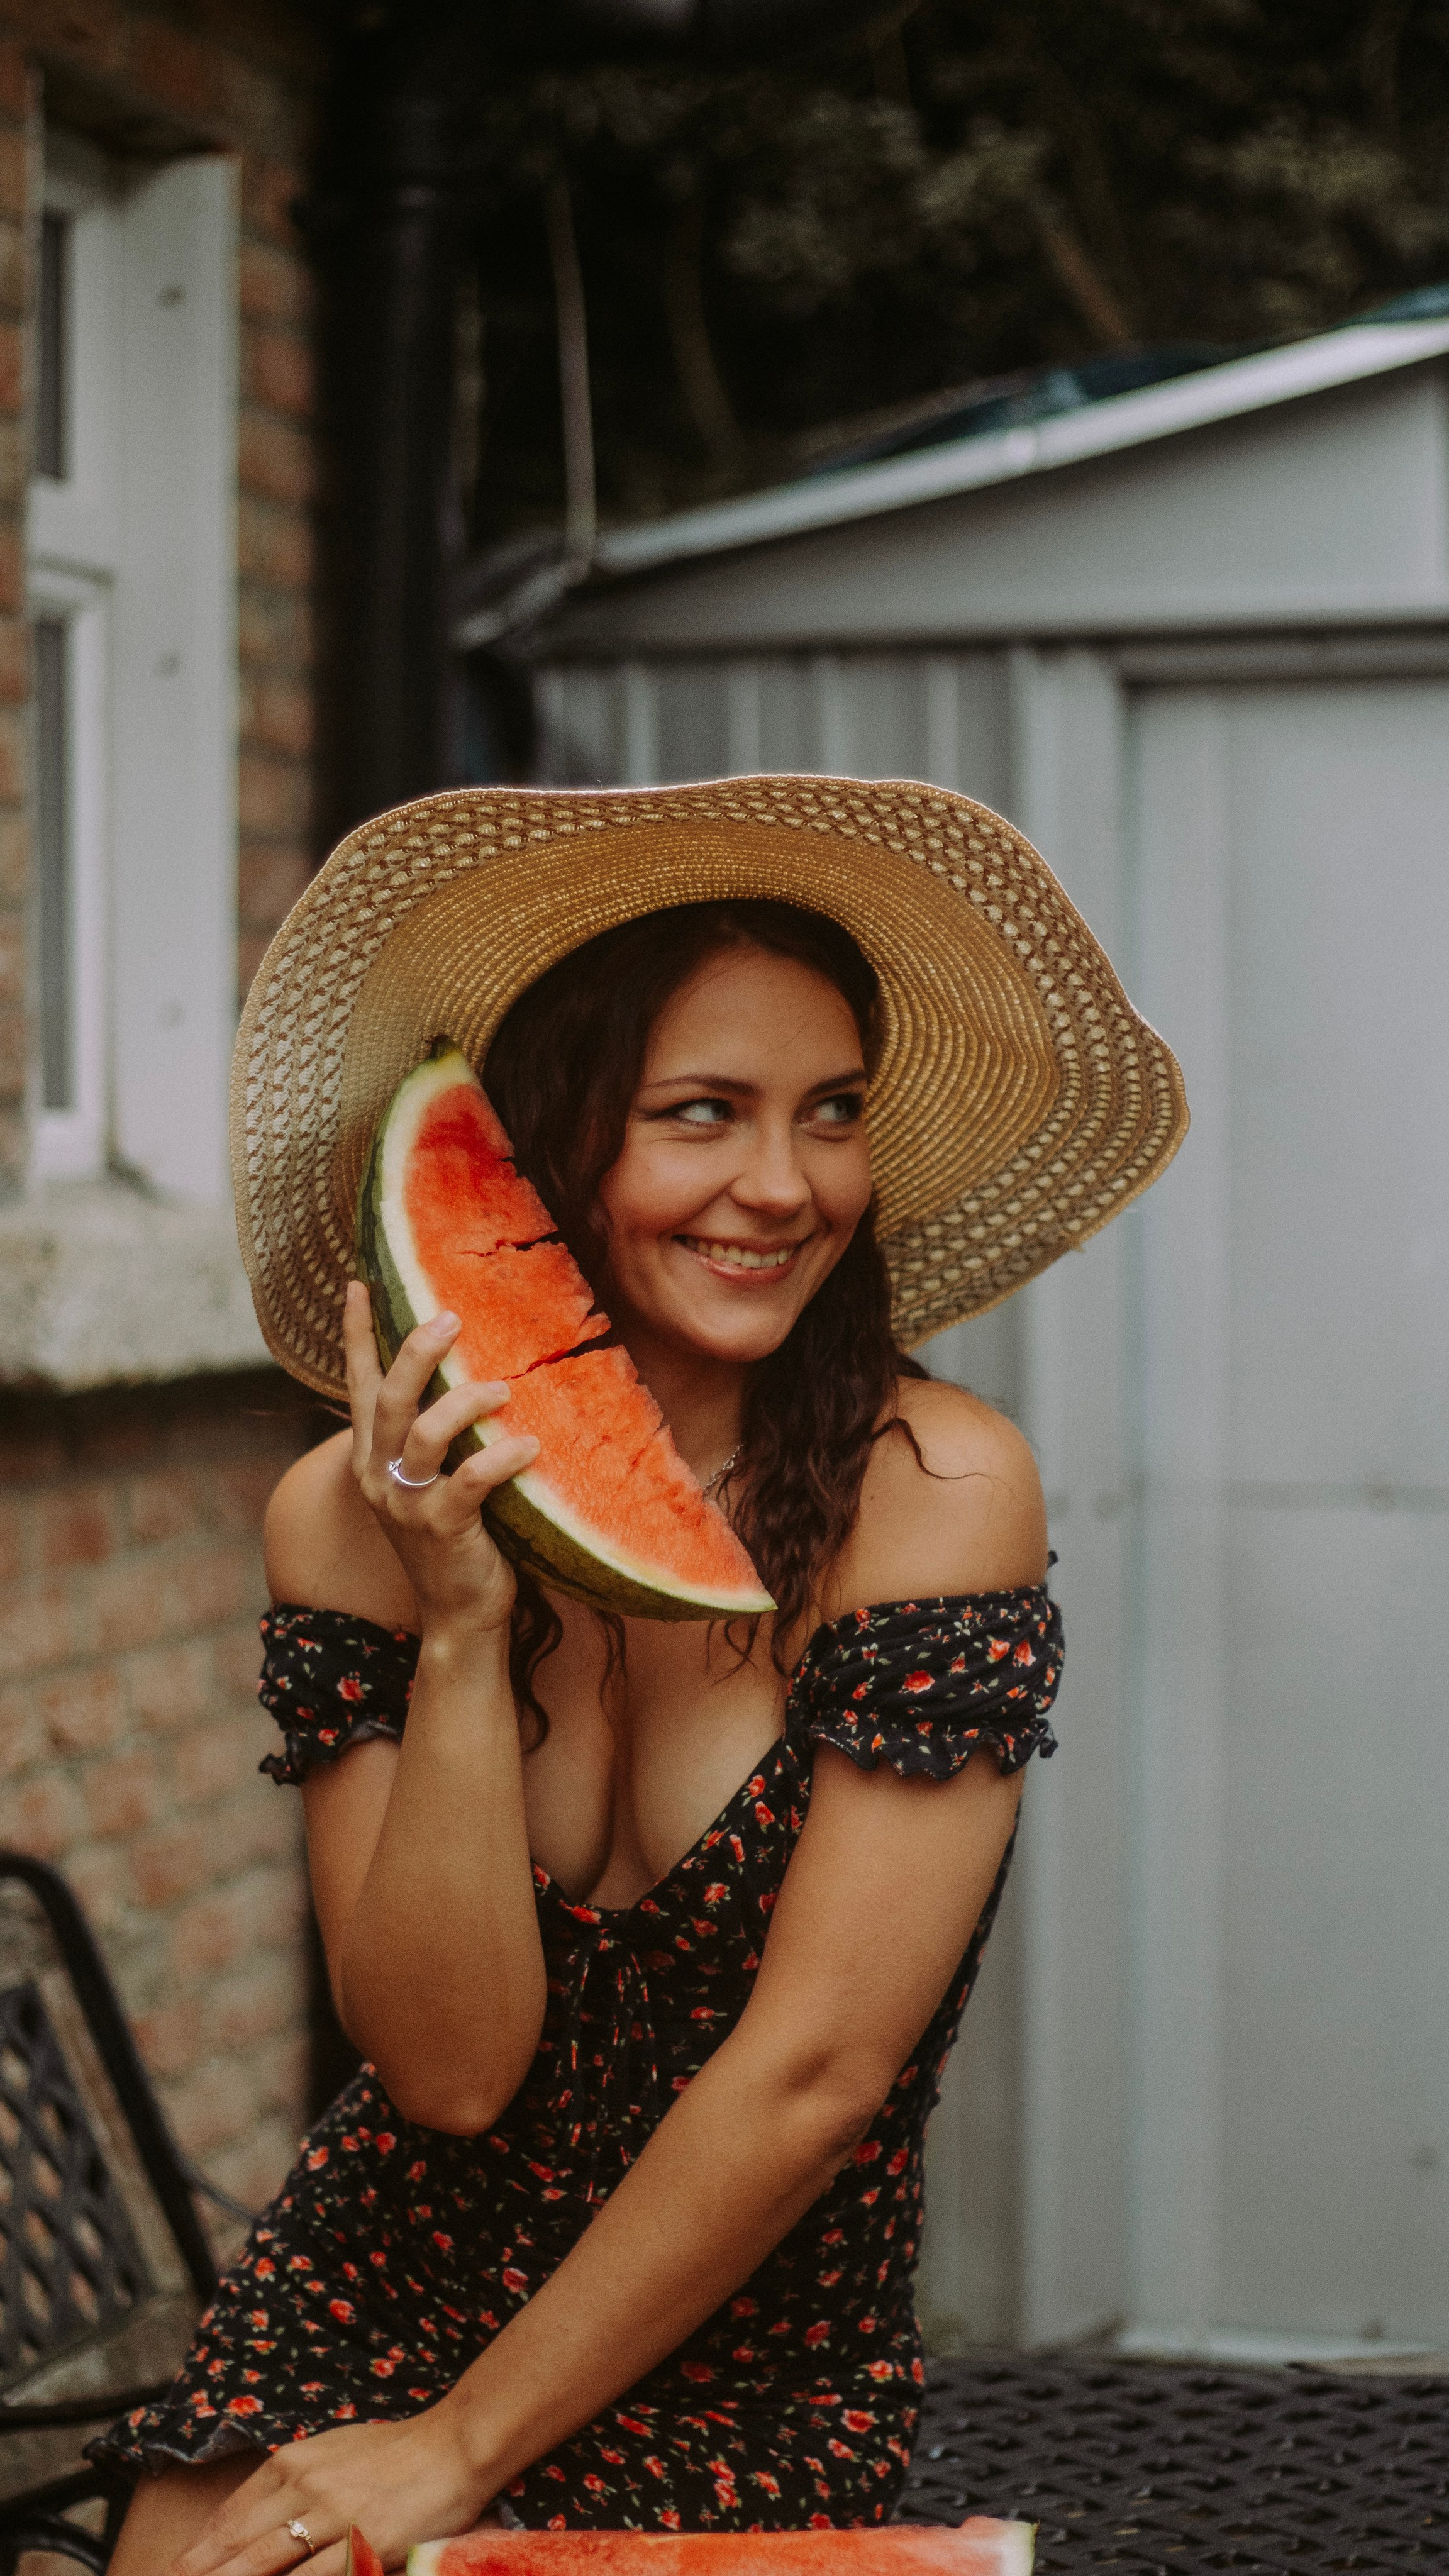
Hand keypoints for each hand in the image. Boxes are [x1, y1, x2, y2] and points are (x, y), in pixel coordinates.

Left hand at [167, 2406, 491, 2575]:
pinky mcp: (361, 2542)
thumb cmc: (398, 2452)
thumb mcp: (336, 2452)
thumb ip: (297, 2481)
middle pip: (239, 2540)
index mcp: (296, 2461)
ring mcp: (332, 2515)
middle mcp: (305, 2485)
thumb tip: (257, 2517)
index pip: (234, 2510)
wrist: (454, 2446)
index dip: (204, 2545)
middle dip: (203, 2567)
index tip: (181, 2566)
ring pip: (264, 2559)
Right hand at [344, 1281, 538, 1639]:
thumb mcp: (433, 1480)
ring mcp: (406, 1504)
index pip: (357, 1386)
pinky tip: (528, 1447)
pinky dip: (500, 1458)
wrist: (459, 1614)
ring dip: (464, 1402)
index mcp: (373, 1458)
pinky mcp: (442, 1528)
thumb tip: (471, 1373)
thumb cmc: (456, 1537)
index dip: (357, 1335)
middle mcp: (380, 1476)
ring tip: (502, 1389)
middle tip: (450, 1318)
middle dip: (416, 1352)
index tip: (357, 1284)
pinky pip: (469, 1481)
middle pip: (388, 1399)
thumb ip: (436, 1435)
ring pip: (422, 1433)